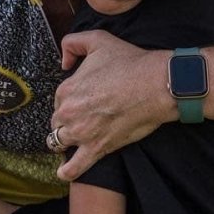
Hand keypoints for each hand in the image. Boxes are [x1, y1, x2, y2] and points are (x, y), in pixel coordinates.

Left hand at [53, 31, 174, 180]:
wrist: (155, 85)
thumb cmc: (130, 62)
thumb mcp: (97, 39)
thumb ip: (73, 43)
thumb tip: (63, 62)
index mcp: (67, 89)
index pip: (58, 100)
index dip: (69, 101)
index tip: (81, 100)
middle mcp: (69, 112)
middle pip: (57, 122)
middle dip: (65, 121)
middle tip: (81, 119)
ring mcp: (81, 132)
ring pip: (60, 142)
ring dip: (63, 142)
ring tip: (70, 143)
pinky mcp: (97, 148)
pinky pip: (76, 166)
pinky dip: (68, 171)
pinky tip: (64, 173)